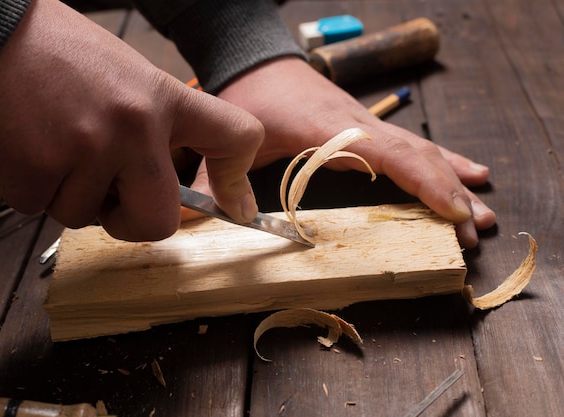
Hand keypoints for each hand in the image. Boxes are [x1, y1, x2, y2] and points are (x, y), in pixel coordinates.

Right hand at [0, 0, 261, 240]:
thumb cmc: (56, 53)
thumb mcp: (125, 75)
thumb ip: (153, 127)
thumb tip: (160, 183)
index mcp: (162, 98)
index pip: (234, 136)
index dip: (236, 181)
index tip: (235, 207)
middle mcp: (135, 128)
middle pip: (158, 221)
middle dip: (131, 221)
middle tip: (109, 198)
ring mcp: (87, 152)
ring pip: (86, 218)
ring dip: (69, 194)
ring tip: (52, 142)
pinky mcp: (37, 173)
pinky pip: (42, 209)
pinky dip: (33, 189)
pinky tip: (25, 147)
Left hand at [207, 57, 494, 247]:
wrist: (259, 60)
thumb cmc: (253, 95)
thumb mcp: (237, 136)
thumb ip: (222, 178)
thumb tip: (214, 221)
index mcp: (332, 129)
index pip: (390, 156)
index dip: (425, 183)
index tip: (453, 211)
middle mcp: (359, 125)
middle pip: (417, 156)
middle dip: (450, 193)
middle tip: (477, 228)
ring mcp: (366, 124)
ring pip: (421, 150)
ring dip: (453, 180)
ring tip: (482, 208)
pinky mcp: (365, 126)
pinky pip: (410, 145)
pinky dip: (439, 161)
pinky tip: (463, 172)